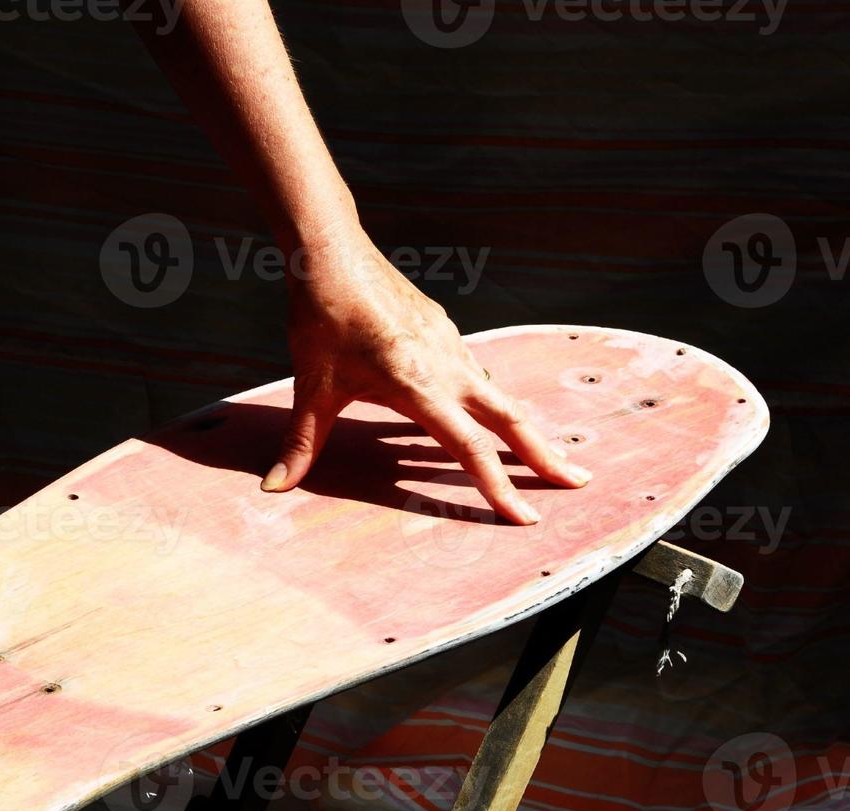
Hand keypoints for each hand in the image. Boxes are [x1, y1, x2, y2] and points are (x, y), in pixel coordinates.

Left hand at [261, 236, 589, 523]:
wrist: (331, 254)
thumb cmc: (321, 319)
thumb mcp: (312, 386)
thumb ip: (302, 442)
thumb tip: (272, 487)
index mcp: (418, 385)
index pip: (468, 448)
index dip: (495, 486)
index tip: (525, 517)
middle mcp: (446, 366)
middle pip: (509, 418)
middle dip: (544, 455)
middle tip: (577, 484)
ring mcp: (449, 346)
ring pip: (499, 394)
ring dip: (524, 428)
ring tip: (545, 457)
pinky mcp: (444, 332)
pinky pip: (477, 375)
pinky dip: (495, 402)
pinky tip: (491, 414)